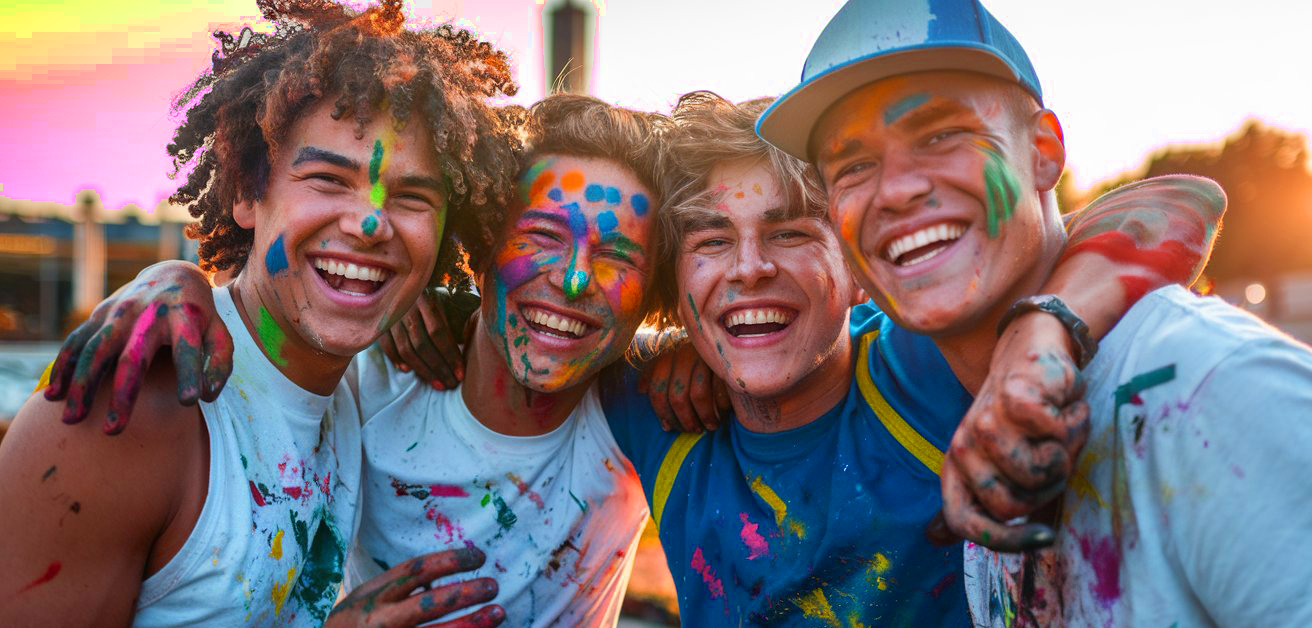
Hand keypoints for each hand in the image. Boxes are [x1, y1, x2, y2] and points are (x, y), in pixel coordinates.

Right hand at [42, 261, 229, 433]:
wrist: (172, 275)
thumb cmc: (200, 316)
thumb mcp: (219, 332)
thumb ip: (220, 362)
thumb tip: (208, 396)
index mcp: (185, 317)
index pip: (188, 348)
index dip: (190, 373)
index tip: (189, 401)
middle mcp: (150, 314)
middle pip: (133, 356)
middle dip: (123, 394)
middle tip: (113, 431)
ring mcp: (120, 312)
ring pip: (95, 350)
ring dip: (82, 385)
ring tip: (72, 420)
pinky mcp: (99, 314)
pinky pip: (76, 342)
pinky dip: (63, 367)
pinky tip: (53, 396)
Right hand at [325, 547, 503, 627]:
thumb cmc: (350, 625)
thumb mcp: (363, 598)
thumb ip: (395, 587)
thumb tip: (439, 576)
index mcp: (374, 595)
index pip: (417, 570)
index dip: (451, 560)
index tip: (479, 556)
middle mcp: (381, 619)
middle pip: (430, 603)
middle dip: (466, 593)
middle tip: (493, 585)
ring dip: (472, 624)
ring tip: (499, 612)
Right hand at [379, 288, 472, 389]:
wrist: (396, 280)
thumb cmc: (432, 295)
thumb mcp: (446, 300)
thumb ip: (455, 319)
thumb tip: (467, 344)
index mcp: (427, 300)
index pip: (439, 332)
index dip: (450, 355)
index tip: (461, 374)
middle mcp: (407, 308)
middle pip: (423, 344)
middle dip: (439, 368)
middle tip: (451, 384)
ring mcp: (391, 316)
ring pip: (406, 349)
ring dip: (423, 370)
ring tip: (438, 384)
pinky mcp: (379, 324)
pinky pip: (387, 346)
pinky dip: (396, 359)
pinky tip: (408, 371)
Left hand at [637, 336, 730, 432]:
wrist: (726, 342)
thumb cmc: (695, 361)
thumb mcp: (672, 364)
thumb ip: (654, 375)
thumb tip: (640, 390)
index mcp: (667, 357)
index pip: (657, 390)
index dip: (662, 413)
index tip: (669, 428)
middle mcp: (683, 355)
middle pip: (677, 396)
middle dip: (685, 419)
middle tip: (693, 430)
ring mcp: (705, 357)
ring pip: (698, 395)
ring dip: (704, 416)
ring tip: (710, 427)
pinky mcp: (725, 362)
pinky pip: (720, 390)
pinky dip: (721, 406)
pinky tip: (723, 414)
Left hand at [935, 312, 1090, 550]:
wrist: (1035, 351)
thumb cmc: (1028, 417)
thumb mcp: (1007, 462)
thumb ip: (981, 501)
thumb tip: (935, 539)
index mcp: (957, 468)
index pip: (965, 522)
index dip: (1006, 541)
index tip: (1045, 538)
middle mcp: (963, 448)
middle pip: (1013, 505)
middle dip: (1047, 490)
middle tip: (1054, 457)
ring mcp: (983, 423)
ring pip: (1036, 474)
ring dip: (1062, 456)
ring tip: (1058, 432)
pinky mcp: (1011, 399)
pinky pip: (1052, 437)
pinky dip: (1071, 425)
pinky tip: (1063, 409)